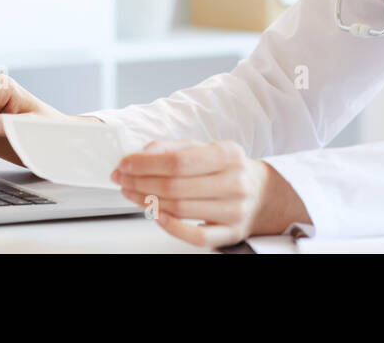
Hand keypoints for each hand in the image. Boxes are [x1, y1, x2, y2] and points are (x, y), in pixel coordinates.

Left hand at [111, 138, 309, 247]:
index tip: (125, 164)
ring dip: (147, 201)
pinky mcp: (230, 233)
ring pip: (181, 209)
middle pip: (176, 185)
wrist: (261, 193)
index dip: (146, 163)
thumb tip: (141, 154)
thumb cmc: (226, 169)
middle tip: (122, 179)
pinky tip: (156, 215)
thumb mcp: (205, 148)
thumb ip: (173, 148)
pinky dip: (172, 227)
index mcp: (229, 154)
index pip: (179, 160)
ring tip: (131, 193)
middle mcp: (234, 182)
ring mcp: (234, 210)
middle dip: (140, 182)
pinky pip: (196, 236)